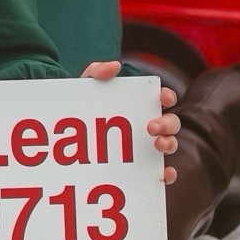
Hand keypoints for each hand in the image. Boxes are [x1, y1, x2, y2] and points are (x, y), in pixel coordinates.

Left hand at [83, 60, 179, 181]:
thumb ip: (96, 71)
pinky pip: (162, 173)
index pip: (161, 98)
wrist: (69, 136)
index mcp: (141, 104)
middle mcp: (149, 125)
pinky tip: (164, 174)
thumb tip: (115, 66)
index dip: (167, 96)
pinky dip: (168, 174)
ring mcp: (148, 147)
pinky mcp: (143, 167)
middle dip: (167, 123)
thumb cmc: (84, 106)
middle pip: (170, 122)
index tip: (162, 97)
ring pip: (170, 145)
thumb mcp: (85, 87)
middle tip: (150, 126)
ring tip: (157, 145)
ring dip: (170, 143)